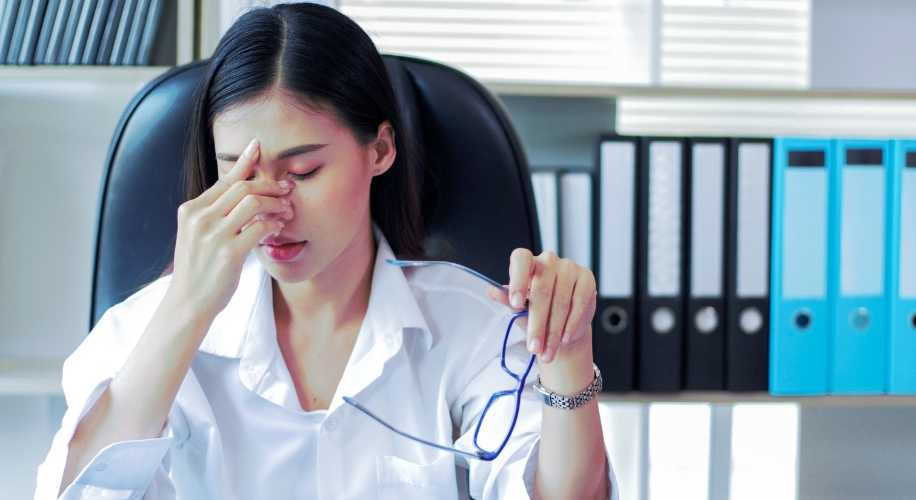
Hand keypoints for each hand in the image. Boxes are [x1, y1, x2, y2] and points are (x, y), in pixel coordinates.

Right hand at [169, 139, 291, 317]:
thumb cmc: (198, 270)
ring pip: (253, 203)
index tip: (258, 147)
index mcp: (191, 210)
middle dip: (269, 185)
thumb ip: (213, 214)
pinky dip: (274, 224)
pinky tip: (279, 228)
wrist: (188, 303)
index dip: (244, 162)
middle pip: (242, 188)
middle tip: (287, 189)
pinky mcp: (229, 253)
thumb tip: (238, 192)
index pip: (224, 180)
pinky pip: (260, 227)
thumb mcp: (197, 235)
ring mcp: (214, 235)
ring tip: (287, 209)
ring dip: (275, 203)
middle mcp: (200, 218)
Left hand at [486, 249, 596, 364]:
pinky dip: (571, 324)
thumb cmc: (538, 312)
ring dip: (554, 331)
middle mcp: (548, 260)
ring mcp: (569, 267)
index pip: (521, 259)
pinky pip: (578, 302)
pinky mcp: (586, 278)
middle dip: (537, 324)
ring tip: (548, 351)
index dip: (518, 280)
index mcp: (528, 263)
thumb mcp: (520, 308)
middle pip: (541, 290)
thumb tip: (491, 292)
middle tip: (534, 347)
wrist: (564, 323)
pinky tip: (564, 338)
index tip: (516, 304)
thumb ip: (508, 300)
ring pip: (560, 301)